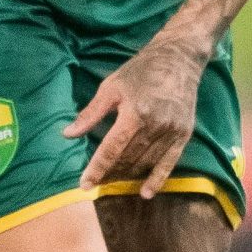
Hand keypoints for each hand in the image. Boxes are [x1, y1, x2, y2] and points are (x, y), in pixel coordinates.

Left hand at [67, 37, 205, 197]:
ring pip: (146, 163)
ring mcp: (172, 131)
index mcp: (134, 113)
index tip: (84, 185)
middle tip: (97, 183)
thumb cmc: (140, 71)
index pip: (111, 150)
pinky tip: (145, 192)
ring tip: (113, 183)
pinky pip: (170, 163)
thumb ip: (90, 114)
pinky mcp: (184, 134)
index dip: (97, 169)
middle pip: (128, 159)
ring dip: (128, 176)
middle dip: (110, 174)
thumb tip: (67, 134)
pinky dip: (157, 179)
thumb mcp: (111, 87)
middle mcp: (155, 125)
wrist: (178, 58)